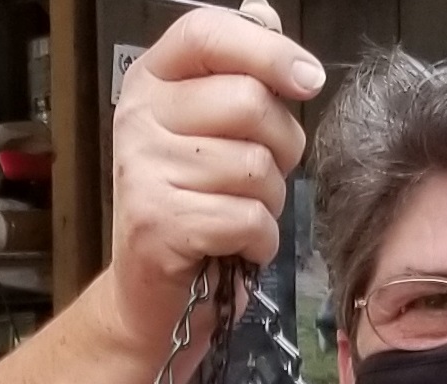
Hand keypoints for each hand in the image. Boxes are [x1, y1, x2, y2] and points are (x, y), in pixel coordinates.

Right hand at [105, 0, 322, 357]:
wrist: (148, 292)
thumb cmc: (192, 203)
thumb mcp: (210, 128)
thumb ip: (237, 71)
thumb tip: (262, 11)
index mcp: (150, 83)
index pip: (206, 34)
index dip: (267, 50)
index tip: (308, 79)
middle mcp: (138, 120)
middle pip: (248, 102)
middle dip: (281, 144)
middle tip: (263, 174)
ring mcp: (143, 172)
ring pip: (255, 167)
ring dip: (270, 199)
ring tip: (240, 213)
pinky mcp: (159, 225)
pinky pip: (247, 218)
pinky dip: (260, 240)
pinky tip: (239, 246)